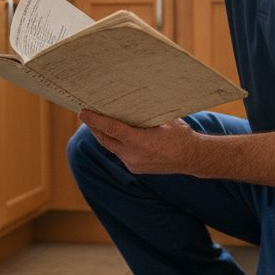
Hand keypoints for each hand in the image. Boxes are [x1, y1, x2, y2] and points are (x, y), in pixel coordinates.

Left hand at [78, 110, 201, 175]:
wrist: (192, 158)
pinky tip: (115, 135)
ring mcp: (133, 164)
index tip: (83, 112)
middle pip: (105, 140)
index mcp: (139, 142)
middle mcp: (133, 156)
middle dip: (94, 127)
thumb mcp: (163, 120)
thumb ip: (144, 116)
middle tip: (86, 115)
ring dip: (104, 136)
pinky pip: (120, 153)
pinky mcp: (135, 168)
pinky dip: (115, 143)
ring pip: (111, 148)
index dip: (95, 120)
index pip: (111, 129)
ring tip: (98, 123)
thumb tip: (129, 105)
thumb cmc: (180, 135)